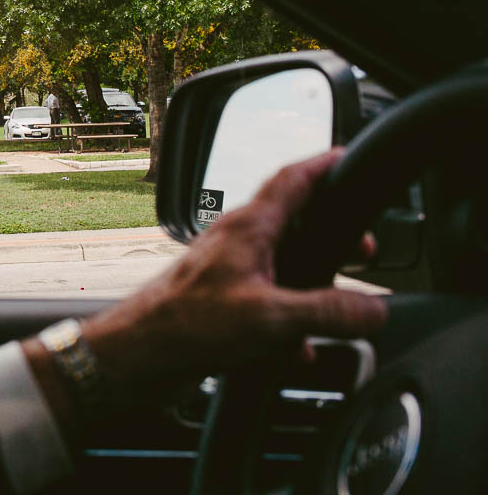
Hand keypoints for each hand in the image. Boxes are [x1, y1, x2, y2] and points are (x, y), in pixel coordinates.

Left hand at [25, 148, 387, 435]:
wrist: (136, 352)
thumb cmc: (187, 324)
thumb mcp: (272, 318)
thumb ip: (328, 311)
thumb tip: (373, 310)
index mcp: (249, 228)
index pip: (292, 179)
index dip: (324, 164)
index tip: (349, 156)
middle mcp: (236, 239)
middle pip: (293, 219)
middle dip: (332, 233)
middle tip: (363, 249)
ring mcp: (225, 266)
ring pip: (282, 262)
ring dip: (312, 282)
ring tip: (337, 306)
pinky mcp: (218, 297)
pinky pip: (266, 297)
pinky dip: (289, 317)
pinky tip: (297, 347)